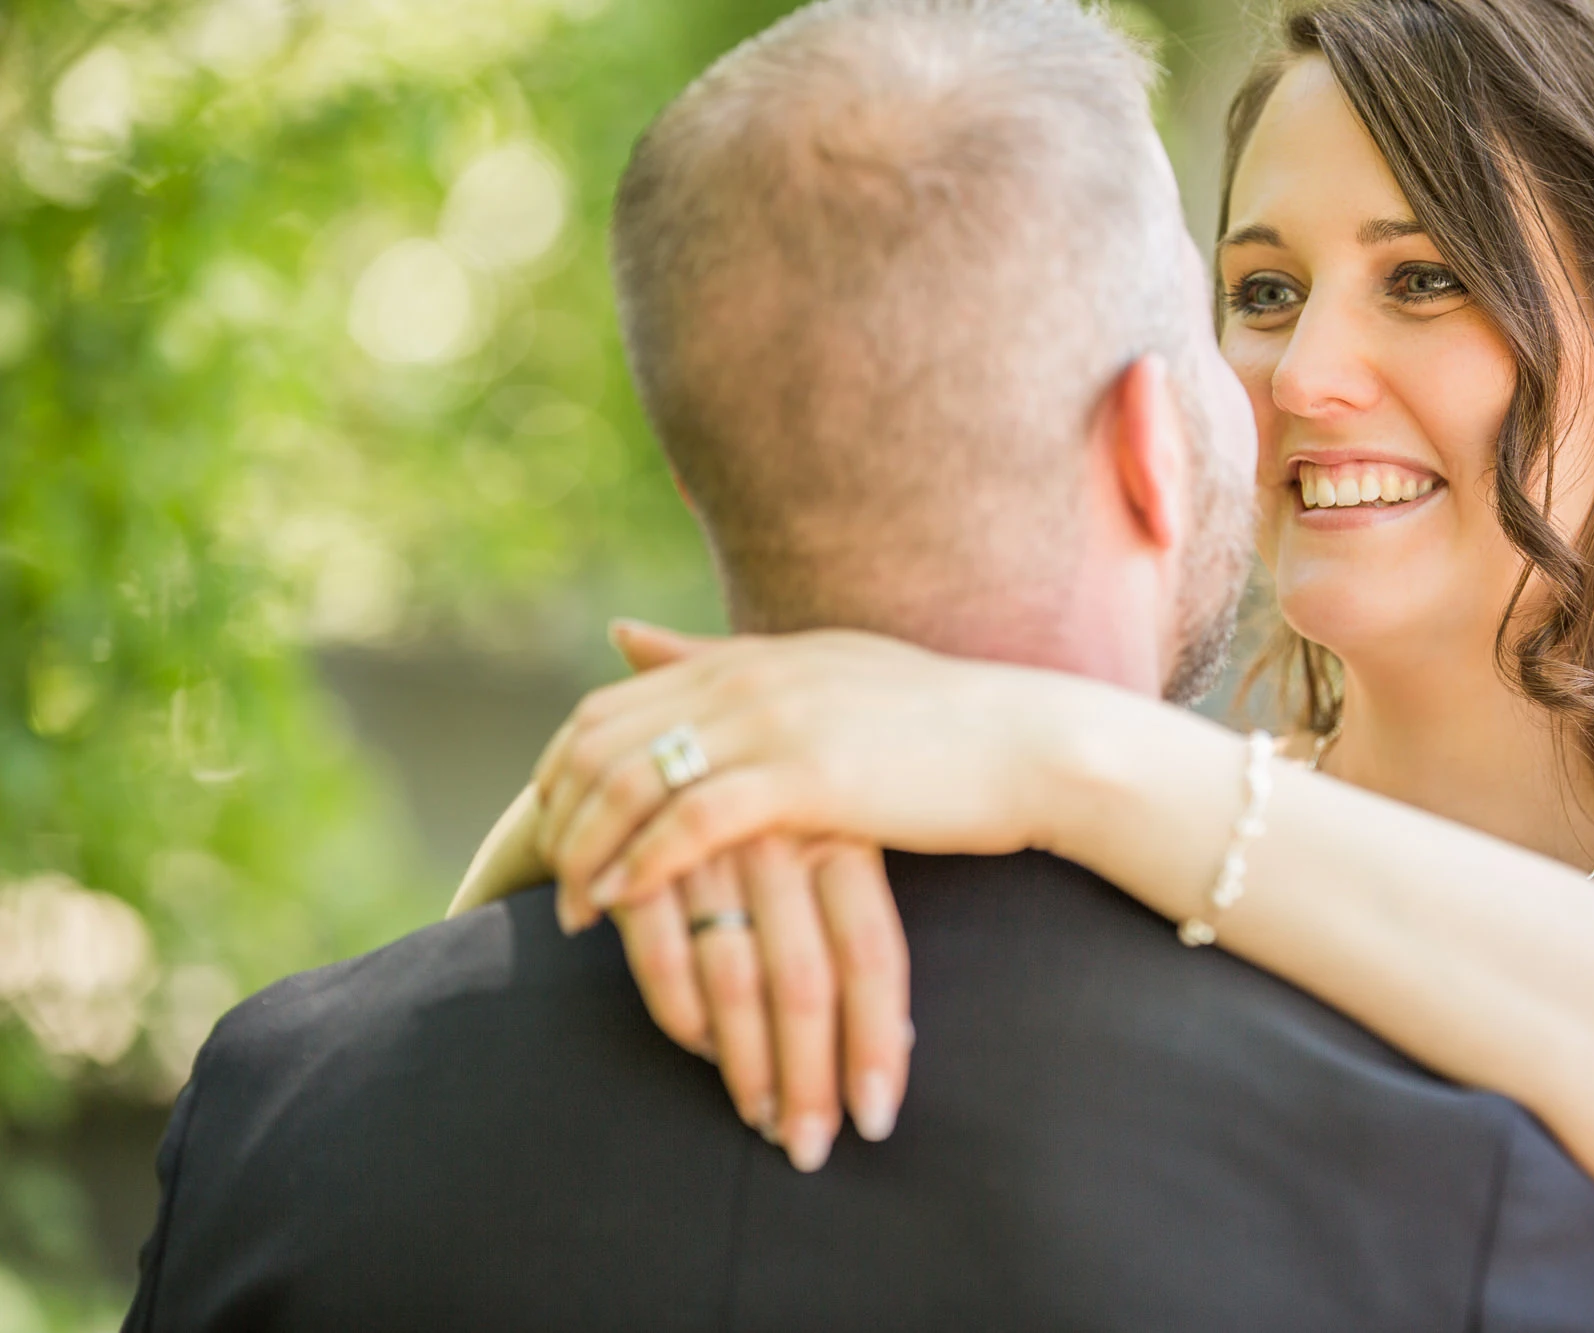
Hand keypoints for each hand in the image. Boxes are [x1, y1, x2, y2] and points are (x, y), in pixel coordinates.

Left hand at [533, 621, 1107, 931]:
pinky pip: (690, 820)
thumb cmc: (938, 724)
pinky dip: (643, 863)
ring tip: (573, 910)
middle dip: (557, 816)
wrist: (1030, 743)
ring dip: (588, 850)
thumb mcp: (817, 673)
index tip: (554, 831)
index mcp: (746, 661)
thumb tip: (624, 633)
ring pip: (631, 781)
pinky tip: (624, 905)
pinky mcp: (807, 777)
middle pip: (599, 741)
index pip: (607, 707)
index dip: (562, 773)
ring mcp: (774, 723)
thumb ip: (716, 660)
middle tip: (546, 881)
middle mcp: (745, 681)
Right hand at [612, 834, 911, 1171]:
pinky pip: (660, 957)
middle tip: (812, 1148)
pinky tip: (703, 1053)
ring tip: (764, 1120)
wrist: (668, 749)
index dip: (875, 1041)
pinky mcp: (640, 859)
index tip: (875, 1119)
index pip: (870, 954)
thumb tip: (905, 1044)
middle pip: (805, 981)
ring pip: (734, 979)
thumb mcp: (838, 844)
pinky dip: (682, 1016)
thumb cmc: (777, 820)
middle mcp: (780, 838)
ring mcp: (708, 847)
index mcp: (843, 833)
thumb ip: (859, 932)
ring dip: (747, 1065)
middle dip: (809, 1077)